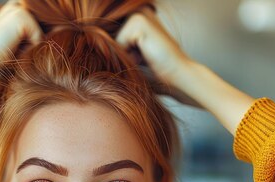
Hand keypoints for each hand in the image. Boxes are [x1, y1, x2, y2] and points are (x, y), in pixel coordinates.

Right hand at [0, 0, 42, 77]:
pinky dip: (28, 49)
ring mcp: (21, 7)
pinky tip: (12, 47)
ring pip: (44, 34)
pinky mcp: (22, 16)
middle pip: (47, 28)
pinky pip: (40, 40)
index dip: (37, 39)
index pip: (45, 23)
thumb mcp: (24, 40)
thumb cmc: (1, 55)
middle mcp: (20, 3)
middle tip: (13, 46)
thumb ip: (42, 30)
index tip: (17, 44)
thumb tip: (65, 25)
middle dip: (35, 43)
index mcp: (19, 6)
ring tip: (13, 47)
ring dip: (32, 47)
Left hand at [117, 8, 254, 134]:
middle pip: (108, 38)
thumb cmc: (157, 74)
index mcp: (137, 18)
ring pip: (112, 41)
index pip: (109, 37)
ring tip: (144, 59)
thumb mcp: (130, 59)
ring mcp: (139, 14)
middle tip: (144, 60)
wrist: (179, 78)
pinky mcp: (139, 22)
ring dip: (124, 56)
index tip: (139, 60)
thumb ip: (114, 50)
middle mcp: (138, 11)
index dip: (118, 54)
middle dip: (120, 55)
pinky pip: (118, 44)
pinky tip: (146, 58)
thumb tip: (95, 44)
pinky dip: (129, 57)